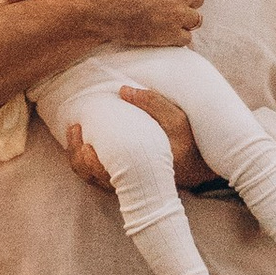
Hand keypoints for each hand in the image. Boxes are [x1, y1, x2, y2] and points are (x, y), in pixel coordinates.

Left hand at [62, 85, 199, 193]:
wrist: (201, 167)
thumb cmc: (190, 142)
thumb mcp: (179, 120)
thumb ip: (154, 104)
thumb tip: (123, 90)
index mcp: (143, 173)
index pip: (107, 175)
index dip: (89, 161)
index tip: (85, 141)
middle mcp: (132, 183)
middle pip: (92, 177)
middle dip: (77, 155)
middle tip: (75, 129)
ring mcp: (127, 184)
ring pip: (91, 178)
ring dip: (77, 158)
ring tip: (74, 131)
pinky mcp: (124, 181)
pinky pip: (96, 176)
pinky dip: (85, 161)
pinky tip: (82, 140)